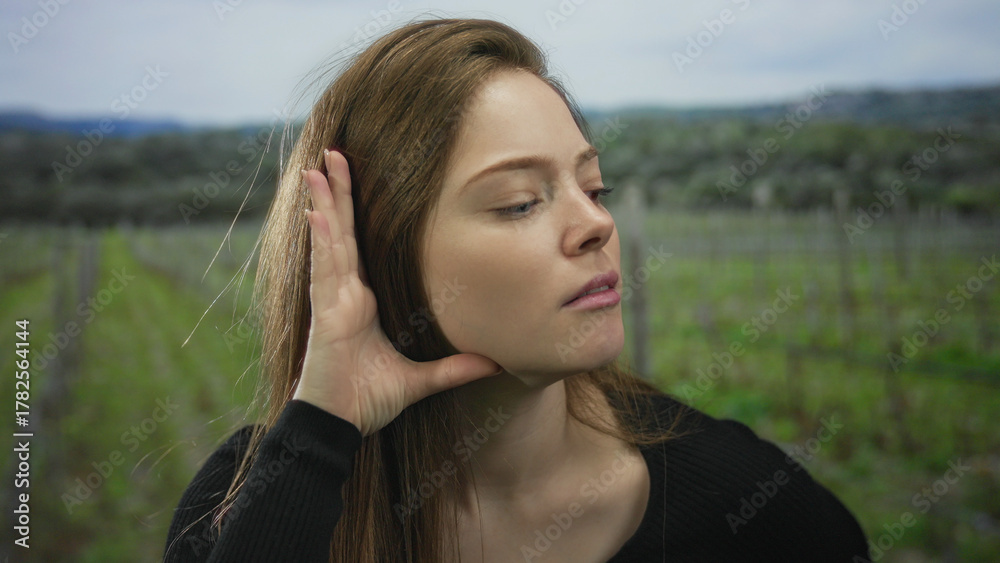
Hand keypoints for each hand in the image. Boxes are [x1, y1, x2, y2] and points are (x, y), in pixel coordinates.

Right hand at [293, 149, 501, 435]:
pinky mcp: (325, 316)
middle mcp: (343, 294)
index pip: (358, 245)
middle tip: (337, 152)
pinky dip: (321, 242)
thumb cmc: (367, 401)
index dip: (354, 211)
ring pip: (329, 242)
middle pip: (341, 232)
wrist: (339, 428)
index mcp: (360, 301)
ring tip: (322, 167)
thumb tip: (495, 362)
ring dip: (325, 203)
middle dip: (339, 192)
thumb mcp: (420, 381)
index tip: (356, 177)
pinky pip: (324, 272)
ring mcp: (332, 302)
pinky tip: (316, 213)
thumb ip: (454, 369)